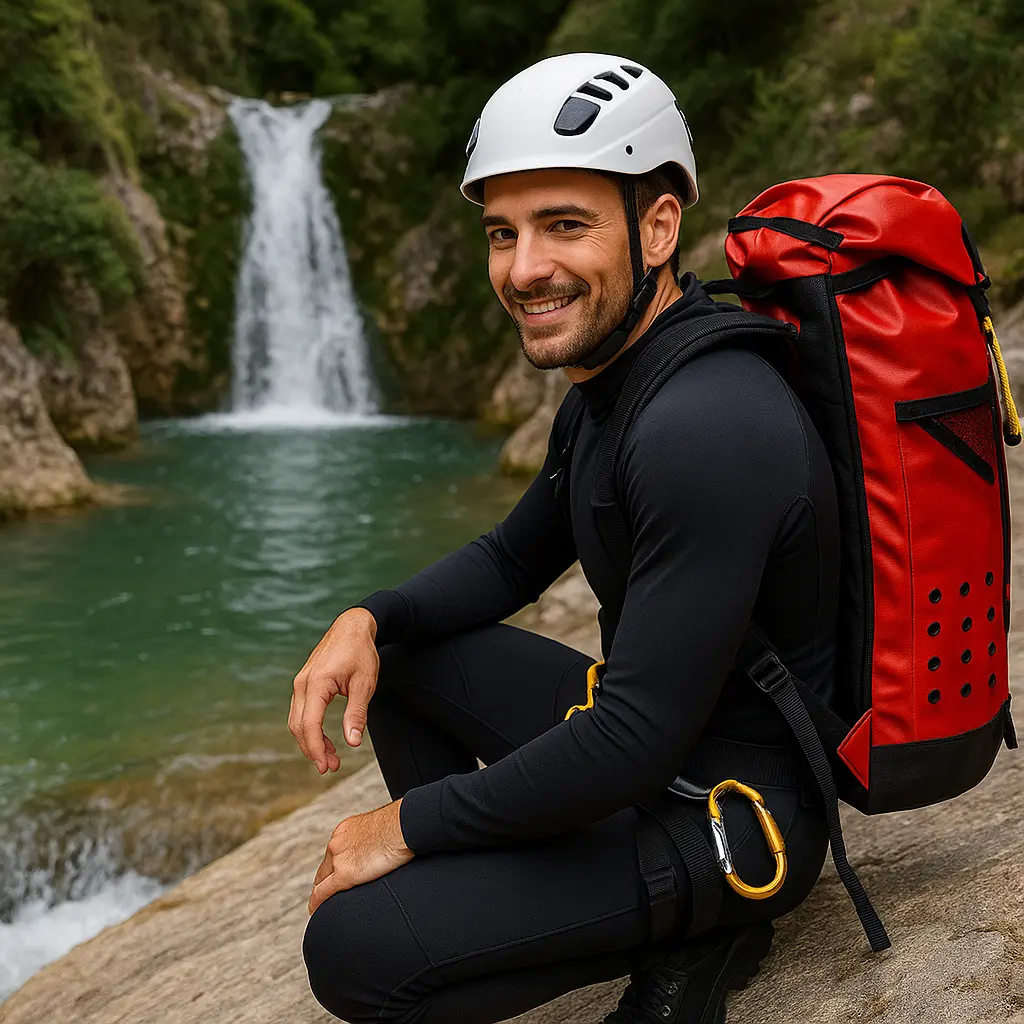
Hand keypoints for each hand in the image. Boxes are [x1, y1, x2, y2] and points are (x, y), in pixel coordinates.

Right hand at [289, 607, 379, 772]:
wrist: (352, 627)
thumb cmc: (360, 652)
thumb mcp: (365, 684)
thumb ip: (357, 714)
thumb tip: (352, 743)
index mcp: (317, 683)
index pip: (309, 724)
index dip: (316, 749)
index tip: (327, 767)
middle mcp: (302, 683)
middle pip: (298, 726)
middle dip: (312, 750)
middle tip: (331, 767)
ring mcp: (301, 682)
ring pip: (297, 720)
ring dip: (310, 741)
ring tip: (330, 757)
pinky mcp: (305, 683)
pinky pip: (301, 711)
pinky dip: (310, 728)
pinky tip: (324, 739)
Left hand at [308, 799, 413, 914]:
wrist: (405, 825)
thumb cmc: (404, 824)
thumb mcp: (383, 828)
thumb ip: (377, 839)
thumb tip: (387, 847)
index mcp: (347, 830)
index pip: (334, 853)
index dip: (333, 868)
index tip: (335, 879)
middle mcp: (338, 842)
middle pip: (324, 868)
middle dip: (324, 882)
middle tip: (326, 897)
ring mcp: (338, 858)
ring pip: (322, 881)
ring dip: (322, 894)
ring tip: (322, 908)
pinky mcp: (344, 874)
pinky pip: (322, 893)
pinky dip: (317, 904)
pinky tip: (316, 912)